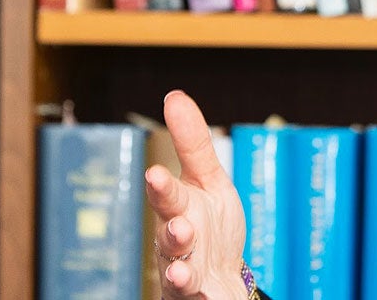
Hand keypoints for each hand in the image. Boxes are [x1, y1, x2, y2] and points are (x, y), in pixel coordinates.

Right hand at [145, 90, 249, 298]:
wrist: (221, 279)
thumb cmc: (212, 227)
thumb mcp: (209, 181)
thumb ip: (192, 144)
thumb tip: (174, 96)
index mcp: (179, 208)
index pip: (168, 194)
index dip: (162, 187)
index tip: (155, 174)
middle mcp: (177, 242)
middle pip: (171, 236)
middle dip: (173, 231)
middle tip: (179, 226)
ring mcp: (185, 272)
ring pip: (179, 272)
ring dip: (182, 268)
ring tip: (187, 268)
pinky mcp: (195, 296)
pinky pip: (194, 297)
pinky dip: (198, 295)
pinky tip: (206, 293)